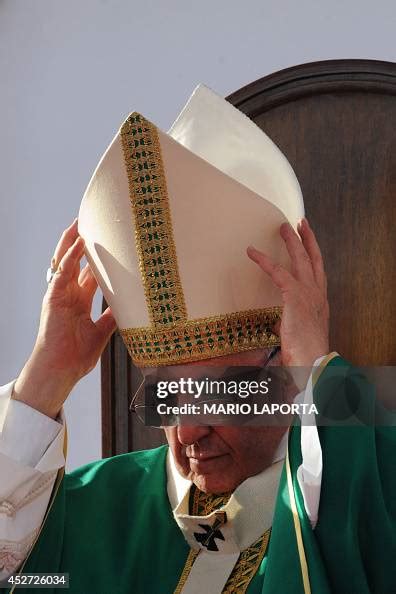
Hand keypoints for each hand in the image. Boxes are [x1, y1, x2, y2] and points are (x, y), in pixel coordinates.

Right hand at [13, 219, 116, 417]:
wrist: (61, 370)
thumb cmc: (76, 356)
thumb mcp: (101, 332)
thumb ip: (112, 318)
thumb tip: (130, 307)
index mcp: (79, 302)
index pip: (89, 274)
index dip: (97, 259)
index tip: (110, 244)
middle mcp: (69, 295)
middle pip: (76, 262)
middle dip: (82, 243)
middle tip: (93, 224)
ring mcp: (60, 295)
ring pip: (65, 261)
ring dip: (72, 241)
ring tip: (80, 222)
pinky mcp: (53, 297)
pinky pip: (61, 272)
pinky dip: (70, 257)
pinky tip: (80, 243)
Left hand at [247, 218, 328, 369]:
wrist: (312, 361)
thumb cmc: (305, 352)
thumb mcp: (297, 332)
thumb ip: (288, 321)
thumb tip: (278, 320)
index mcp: (319, 301)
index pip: (318, 270)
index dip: (314, 253)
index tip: (309, 240)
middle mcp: (317, 294)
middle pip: (313, 258)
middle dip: (306, 238)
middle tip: (299, 223)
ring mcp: (308, 293)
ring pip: (300, 259)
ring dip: (291, 241)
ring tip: (283, 227)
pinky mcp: (295, 296)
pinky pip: (278, 272)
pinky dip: (264, 260)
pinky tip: (253, 252)